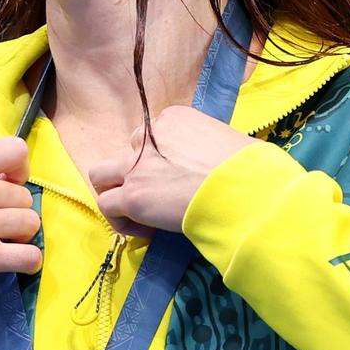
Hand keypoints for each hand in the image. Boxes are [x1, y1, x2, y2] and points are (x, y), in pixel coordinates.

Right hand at [0, 136, 41, 298]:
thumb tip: (0, 180)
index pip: (16, 151)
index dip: (19, 170)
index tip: (9, 184)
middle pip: (24, 196)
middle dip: (13, 211)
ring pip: (30, 224)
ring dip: (20, 235)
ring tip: (2, 242)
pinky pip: (28, 257)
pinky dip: (28, 263)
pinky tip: (15, 263)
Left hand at [89, 106, 257, 236]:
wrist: (240, 188)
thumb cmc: (248, 166)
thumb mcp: (225, 140)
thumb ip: (206, 147)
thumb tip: (213, 163)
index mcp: (172, 118)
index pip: (152, 136)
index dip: (160, 160)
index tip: (177, 180)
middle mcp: (148, 136)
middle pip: (126, 152)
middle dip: (135, 172)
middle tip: (156, 195)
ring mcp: (135, 166)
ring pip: (101, 175)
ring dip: (115, 193)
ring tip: (138, 214)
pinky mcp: (132, 195)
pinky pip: (107, 206)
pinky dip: (121, 221)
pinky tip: (146, 231)